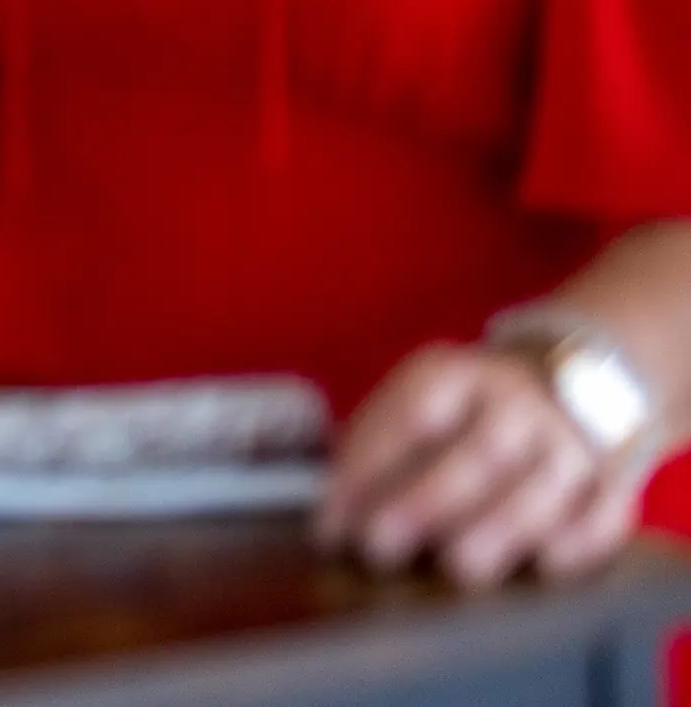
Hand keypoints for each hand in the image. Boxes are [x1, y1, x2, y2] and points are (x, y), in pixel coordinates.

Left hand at [317, 344, 643, 587]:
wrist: (558, 385)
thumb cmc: (458, 415)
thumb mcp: (411, 405)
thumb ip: (373, 452)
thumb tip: (332, 519)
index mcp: (454, 375)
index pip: (411, 415)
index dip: (369, 468)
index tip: (333, 520)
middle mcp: (517, 401)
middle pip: (479, 453)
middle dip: (426, 503)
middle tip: (380, 547)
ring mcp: (570, 441)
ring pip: (542, 487)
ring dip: (499, 530)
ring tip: (457, 567)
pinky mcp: (612, 480)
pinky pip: (605, 512)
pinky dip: (578, 541)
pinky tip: (544, 565)